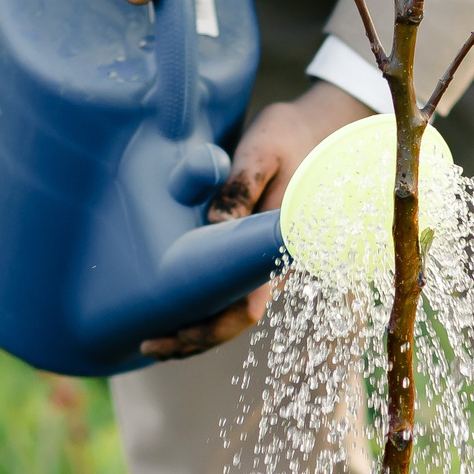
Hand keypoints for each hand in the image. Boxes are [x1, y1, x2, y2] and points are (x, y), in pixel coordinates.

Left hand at [142, 83, 375, 359]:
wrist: (324, 128)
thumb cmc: (291, 136)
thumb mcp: (263, 152)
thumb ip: (239, 187)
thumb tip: (213, 224)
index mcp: (280, 247)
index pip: (246, 308)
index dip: (208, 329)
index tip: (170, 334)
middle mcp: (277, 265)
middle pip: (236, 321)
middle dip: (194, 340)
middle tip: (148, 345)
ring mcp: (270, 264)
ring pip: (235, 313)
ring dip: (198, 331)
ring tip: (155, 342)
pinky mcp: (260, 256)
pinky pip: (235, 294)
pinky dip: (206, 311)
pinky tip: (177, 316)